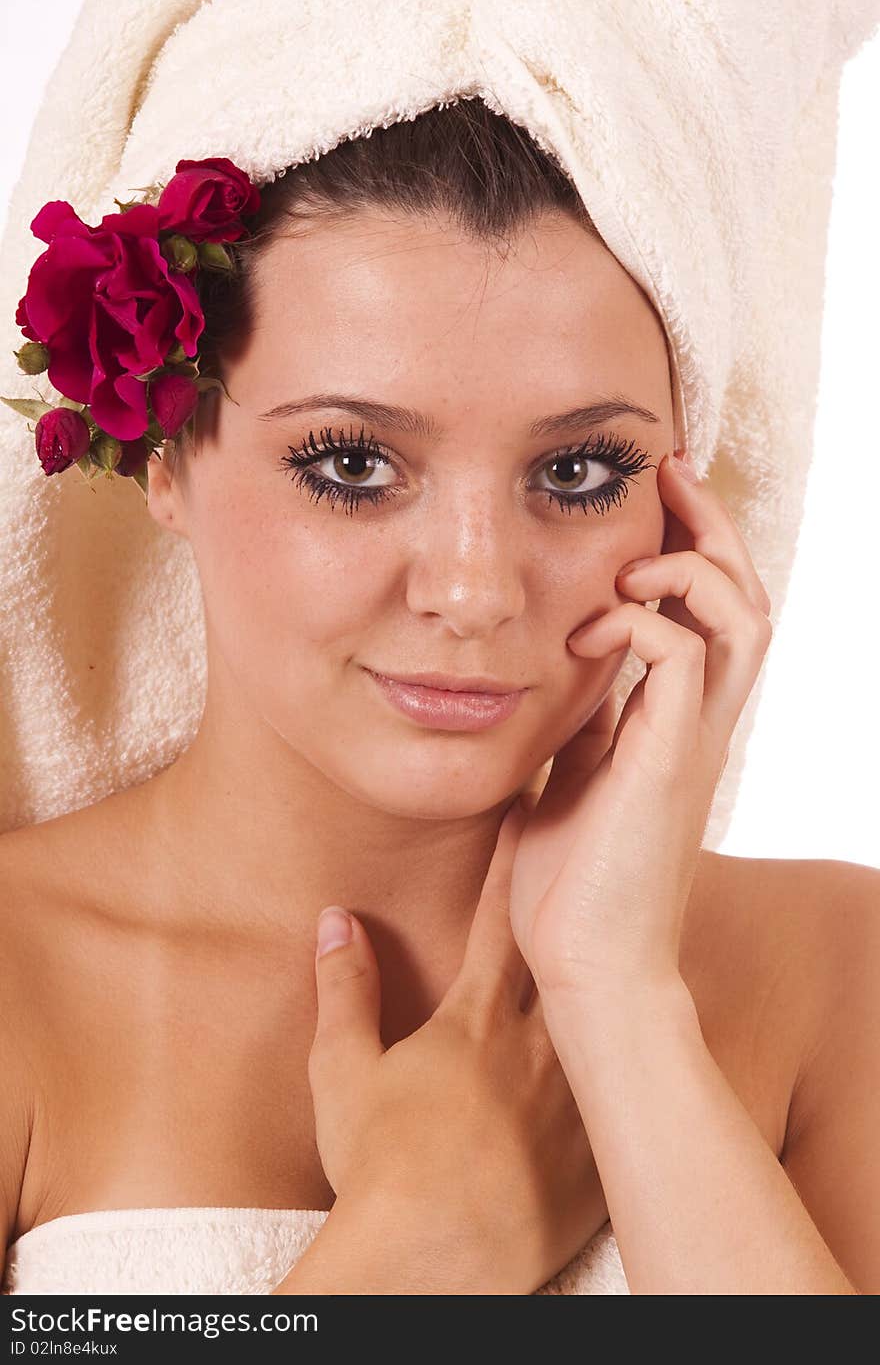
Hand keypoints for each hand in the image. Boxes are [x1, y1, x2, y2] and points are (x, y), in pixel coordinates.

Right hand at [305, 804, 601, 1294]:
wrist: (434, 1255)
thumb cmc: (379, 1163)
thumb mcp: (341, 1069)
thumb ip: (345, 988)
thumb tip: (335, 919)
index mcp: (474, 1019)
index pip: (497, 919)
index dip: (513, 864)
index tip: (531, 811)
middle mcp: (536, 1044)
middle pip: (565, 953)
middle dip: (579, 900)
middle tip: (602, 849)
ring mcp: (574, 1098)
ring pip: (609, 1020)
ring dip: (620, 979)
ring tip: (639, 945)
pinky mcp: (595, 1154)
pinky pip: (627, 1098)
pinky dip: (643, 1069)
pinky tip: (660, 1056)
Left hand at [507, 450, 772, 997]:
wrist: (586, 967)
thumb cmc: (574, 886)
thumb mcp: (573, 777)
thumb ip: (585, 723)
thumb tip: (562, 674)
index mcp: (678, 725)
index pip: (715, 615)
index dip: (696, 547)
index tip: (654, 496)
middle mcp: (701, 724)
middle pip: (749, 598)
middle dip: (712, 526)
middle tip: (668, 472)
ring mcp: (692, 742)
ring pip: (742, 618)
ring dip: (691, 566)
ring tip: (633, 557)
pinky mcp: (667, 761)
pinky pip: (676, 656)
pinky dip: (636, 624)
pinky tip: (584, 638)